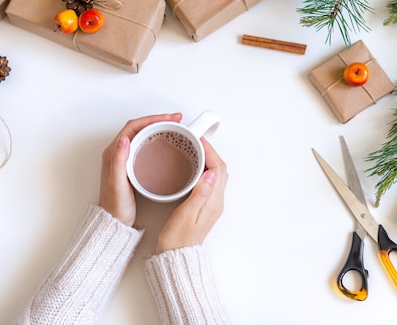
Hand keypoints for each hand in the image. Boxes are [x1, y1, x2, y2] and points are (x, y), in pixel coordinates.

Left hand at [99, 113, 182, 225]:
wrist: (115, 222)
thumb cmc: (115, 206)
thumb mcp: (117, 184)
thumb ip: (119, 161)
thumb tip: (124, 139)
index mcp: (113, 153)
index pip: (133, 127)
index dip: (151, 119)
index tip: (169, 119)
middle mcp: (117, 153)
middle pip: (139, 128)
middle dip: (157, 120)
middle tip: (176, 120)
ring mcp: (125, 158)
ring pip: (142, 135)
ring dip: (157, 128)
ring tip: (173, 127)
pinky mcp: (132, 165)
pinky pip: (145, 145)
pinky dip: (156, 139)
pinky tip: (166, 143)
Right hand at [155, 138, 227, 252]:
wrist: (176, 257)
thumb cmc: (177, 239)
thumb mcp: (186, 214)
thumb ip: (199, 193)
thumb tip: (211, 173)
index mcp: (213, 202)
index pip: (218, 169)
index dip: (209, 151)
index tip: (198, 139)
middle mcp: (216, 203)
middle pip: (220, 170)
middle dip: (210, 152)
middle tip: (196, 141)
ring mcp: (212, 205)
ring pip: (216, 175)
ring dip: (208, 160)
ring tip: (194, 150)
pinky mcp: (205, 207)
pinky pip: (210, 183)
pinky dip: (204, 170)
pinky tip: (192, 168)